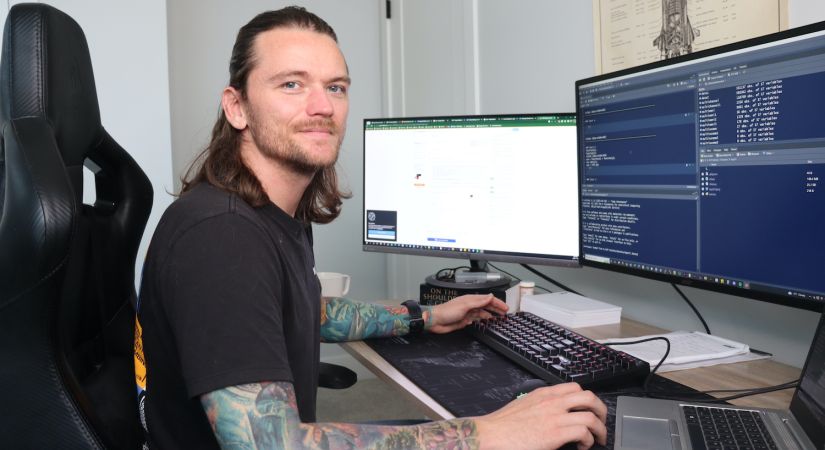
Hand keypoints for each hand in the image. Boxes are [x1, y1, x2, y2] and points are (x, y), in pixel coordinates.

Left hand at [427, 294, 507, 333]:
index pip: (487, 299)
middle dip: (496, 308)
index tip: (505, 308)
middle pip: (486, 305)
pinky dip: (482, 319)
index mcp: (471, 299)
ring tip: (498, 317)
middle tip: (505, 313)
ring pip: (482, 312)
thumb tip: (490, 296)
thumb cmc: (447, 311)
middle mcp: (470, 305)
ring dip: (490, 314)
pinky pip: (476, 319)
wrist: (435, 321)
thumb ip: (479, 301)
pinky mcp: (464, 320)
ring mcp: (467, 313)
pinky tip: (486, 321)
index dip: (497, 303)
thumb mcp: (465, 305)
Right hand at [475, 383, 606, 449]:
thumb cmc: (503, 426)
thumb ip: (540, 406)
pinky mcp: (555, 433)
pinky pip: (584, 432)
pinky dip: (588, 440)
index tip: (590, 410)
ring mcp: (555, 416)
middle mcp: (552, 402)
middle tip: (602, 422)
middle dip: (601, 410)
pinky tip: (582, 446)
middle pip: (589, 397)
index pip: (575, 388)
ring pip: (591, 415)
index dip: (588, 399)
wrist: (491, 434)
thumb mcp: (524, 406)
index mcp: (544, 394)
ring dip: (600, 428)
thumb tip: (551, 415)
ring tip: (598, 438)